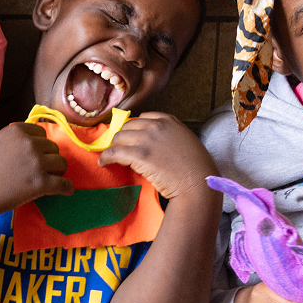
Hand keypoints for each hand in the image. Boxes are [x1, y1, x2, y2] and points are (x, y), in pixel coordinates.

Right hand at [0, 122, 71, 215]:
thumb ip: (14, 142)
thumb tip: (33, 144)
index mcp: (17, 130)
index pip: (42, 133)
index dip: (40, 145)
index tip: (36, 155)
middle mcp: (30, 143)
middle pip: (54, 148)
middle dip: (49, 159)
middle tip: (40, 171)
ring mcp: (37, 163)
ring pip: (62, 163)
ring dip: (58, 172)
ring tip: (50, 181)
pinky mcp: (42, 183)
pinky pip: (65, 184)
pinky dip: (67, 188)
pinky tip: (66, 191)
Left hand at [98, 112, 215, 201]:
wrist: (198, 184)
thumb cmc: (196, 169)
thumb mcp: (186, 142)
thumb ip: (169, 136)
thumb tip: (152, 142)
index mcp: (169, 120)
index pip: (143, 118)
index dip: (135, 130)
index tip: (132, 140)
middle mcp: (156, 126)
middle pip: (128, 127)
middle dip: (123, 139)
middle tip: (122, 152)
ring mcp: (147, 139)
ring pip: (118, 138)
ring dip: (114, 148)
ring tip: (113, 158)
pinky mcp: (139, 155)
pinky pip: (114, 152)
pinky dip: (106, 157)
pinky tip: (104, 163)